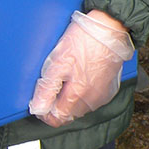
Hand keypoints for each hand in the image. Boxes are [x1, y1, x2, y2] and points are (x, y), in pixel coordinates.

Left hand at [28, 10, 133, 127]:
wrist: (110, 29)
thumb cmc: (83, 41)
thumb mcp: (58, 61)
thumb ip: (47, 88)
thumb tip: (37, 108)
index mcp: (77, 95)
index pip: (56, 119)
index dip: (44, 111)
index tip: (39, 99)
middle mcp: (91, 101)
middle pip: (67, 114)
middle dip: (56, 103)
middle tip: (53, 81)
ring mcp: (101, 96)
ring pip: (79, 107)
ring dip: (70, 97)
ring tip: (67, 75)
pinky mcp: (108, 89)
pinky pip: (91, 99)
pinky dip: (83, 92)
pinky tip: (80, 74)